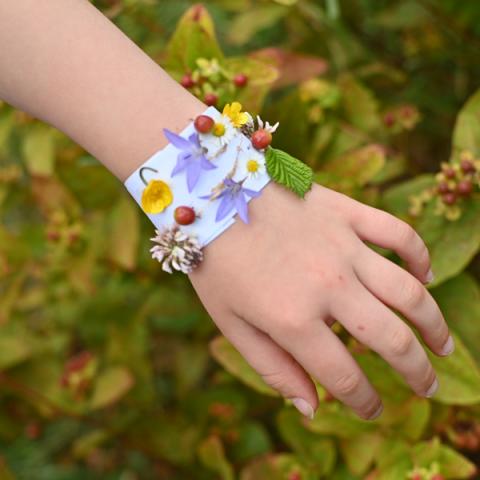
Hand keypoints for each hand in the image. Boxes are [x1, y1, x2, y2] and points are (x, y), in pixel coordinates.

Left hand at [188, 180, 453, 419]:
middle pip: (392, 340)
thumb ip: (272, 368)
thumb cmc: (216, 263)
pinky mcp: (346, 214)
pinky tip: (424, 275)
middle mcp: (326, 286)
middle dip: (415, 372)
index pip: (344, 377)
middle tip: (425, 386)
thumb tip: (310, 408)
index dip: (364, 403)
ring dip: (434, 324)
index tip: (372, 411)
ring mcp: (342, 247)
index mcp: (292, 319)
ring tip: (443, 345)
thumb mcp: (231, 323)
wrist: (210, 196)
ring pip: (408, 292)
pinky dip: (419, 256)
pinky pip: (398, 234)